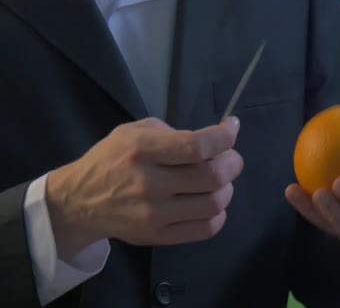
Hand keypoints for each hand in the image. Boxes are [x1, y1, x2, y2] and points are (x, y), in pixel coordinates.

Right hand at [46, 117, 242, 259]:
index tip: (231, 128)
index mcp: (142, 150)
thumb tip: (214, 140)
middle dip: (233, 162)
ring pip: (214, 204)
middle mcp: (149, 183)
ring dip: (227, 189)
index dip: (224, 137)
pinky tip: (210, 202)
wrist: (80, 202)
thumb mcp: (134, 132)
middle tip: (230, 157)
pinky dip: (218, 214)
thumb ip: (173, 133)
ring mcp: (155, 214)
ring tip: (219, 181)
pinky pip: (206, 229)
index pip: (197, 146)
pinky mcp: (159, 237)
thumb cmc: (112, 160)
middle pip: (212, 176)